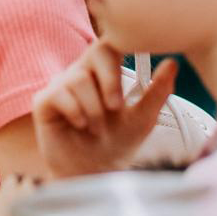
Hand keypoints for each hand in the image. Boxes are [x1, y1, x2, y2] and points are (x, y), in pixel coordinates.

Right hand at [33, 43, 177, 178]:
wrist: (95, 172)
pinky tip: (80, 126)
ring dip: (93, 108)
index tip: (138, 70)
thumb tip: (173, 63)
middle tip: (116, 107)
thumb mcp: (144, 117)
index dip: (123, 50)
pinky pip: (59, 94)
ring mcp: (60, 85)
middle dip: (110, 81)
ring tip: (97, 127)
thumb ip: (158, 91)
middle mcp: (81, 72)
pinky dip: (75, 112)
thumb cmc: (118, 142)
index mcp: (104, 70)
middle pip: (95, 52)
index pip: (111, 43)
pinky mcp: (43, 101)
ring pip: (78, 79)